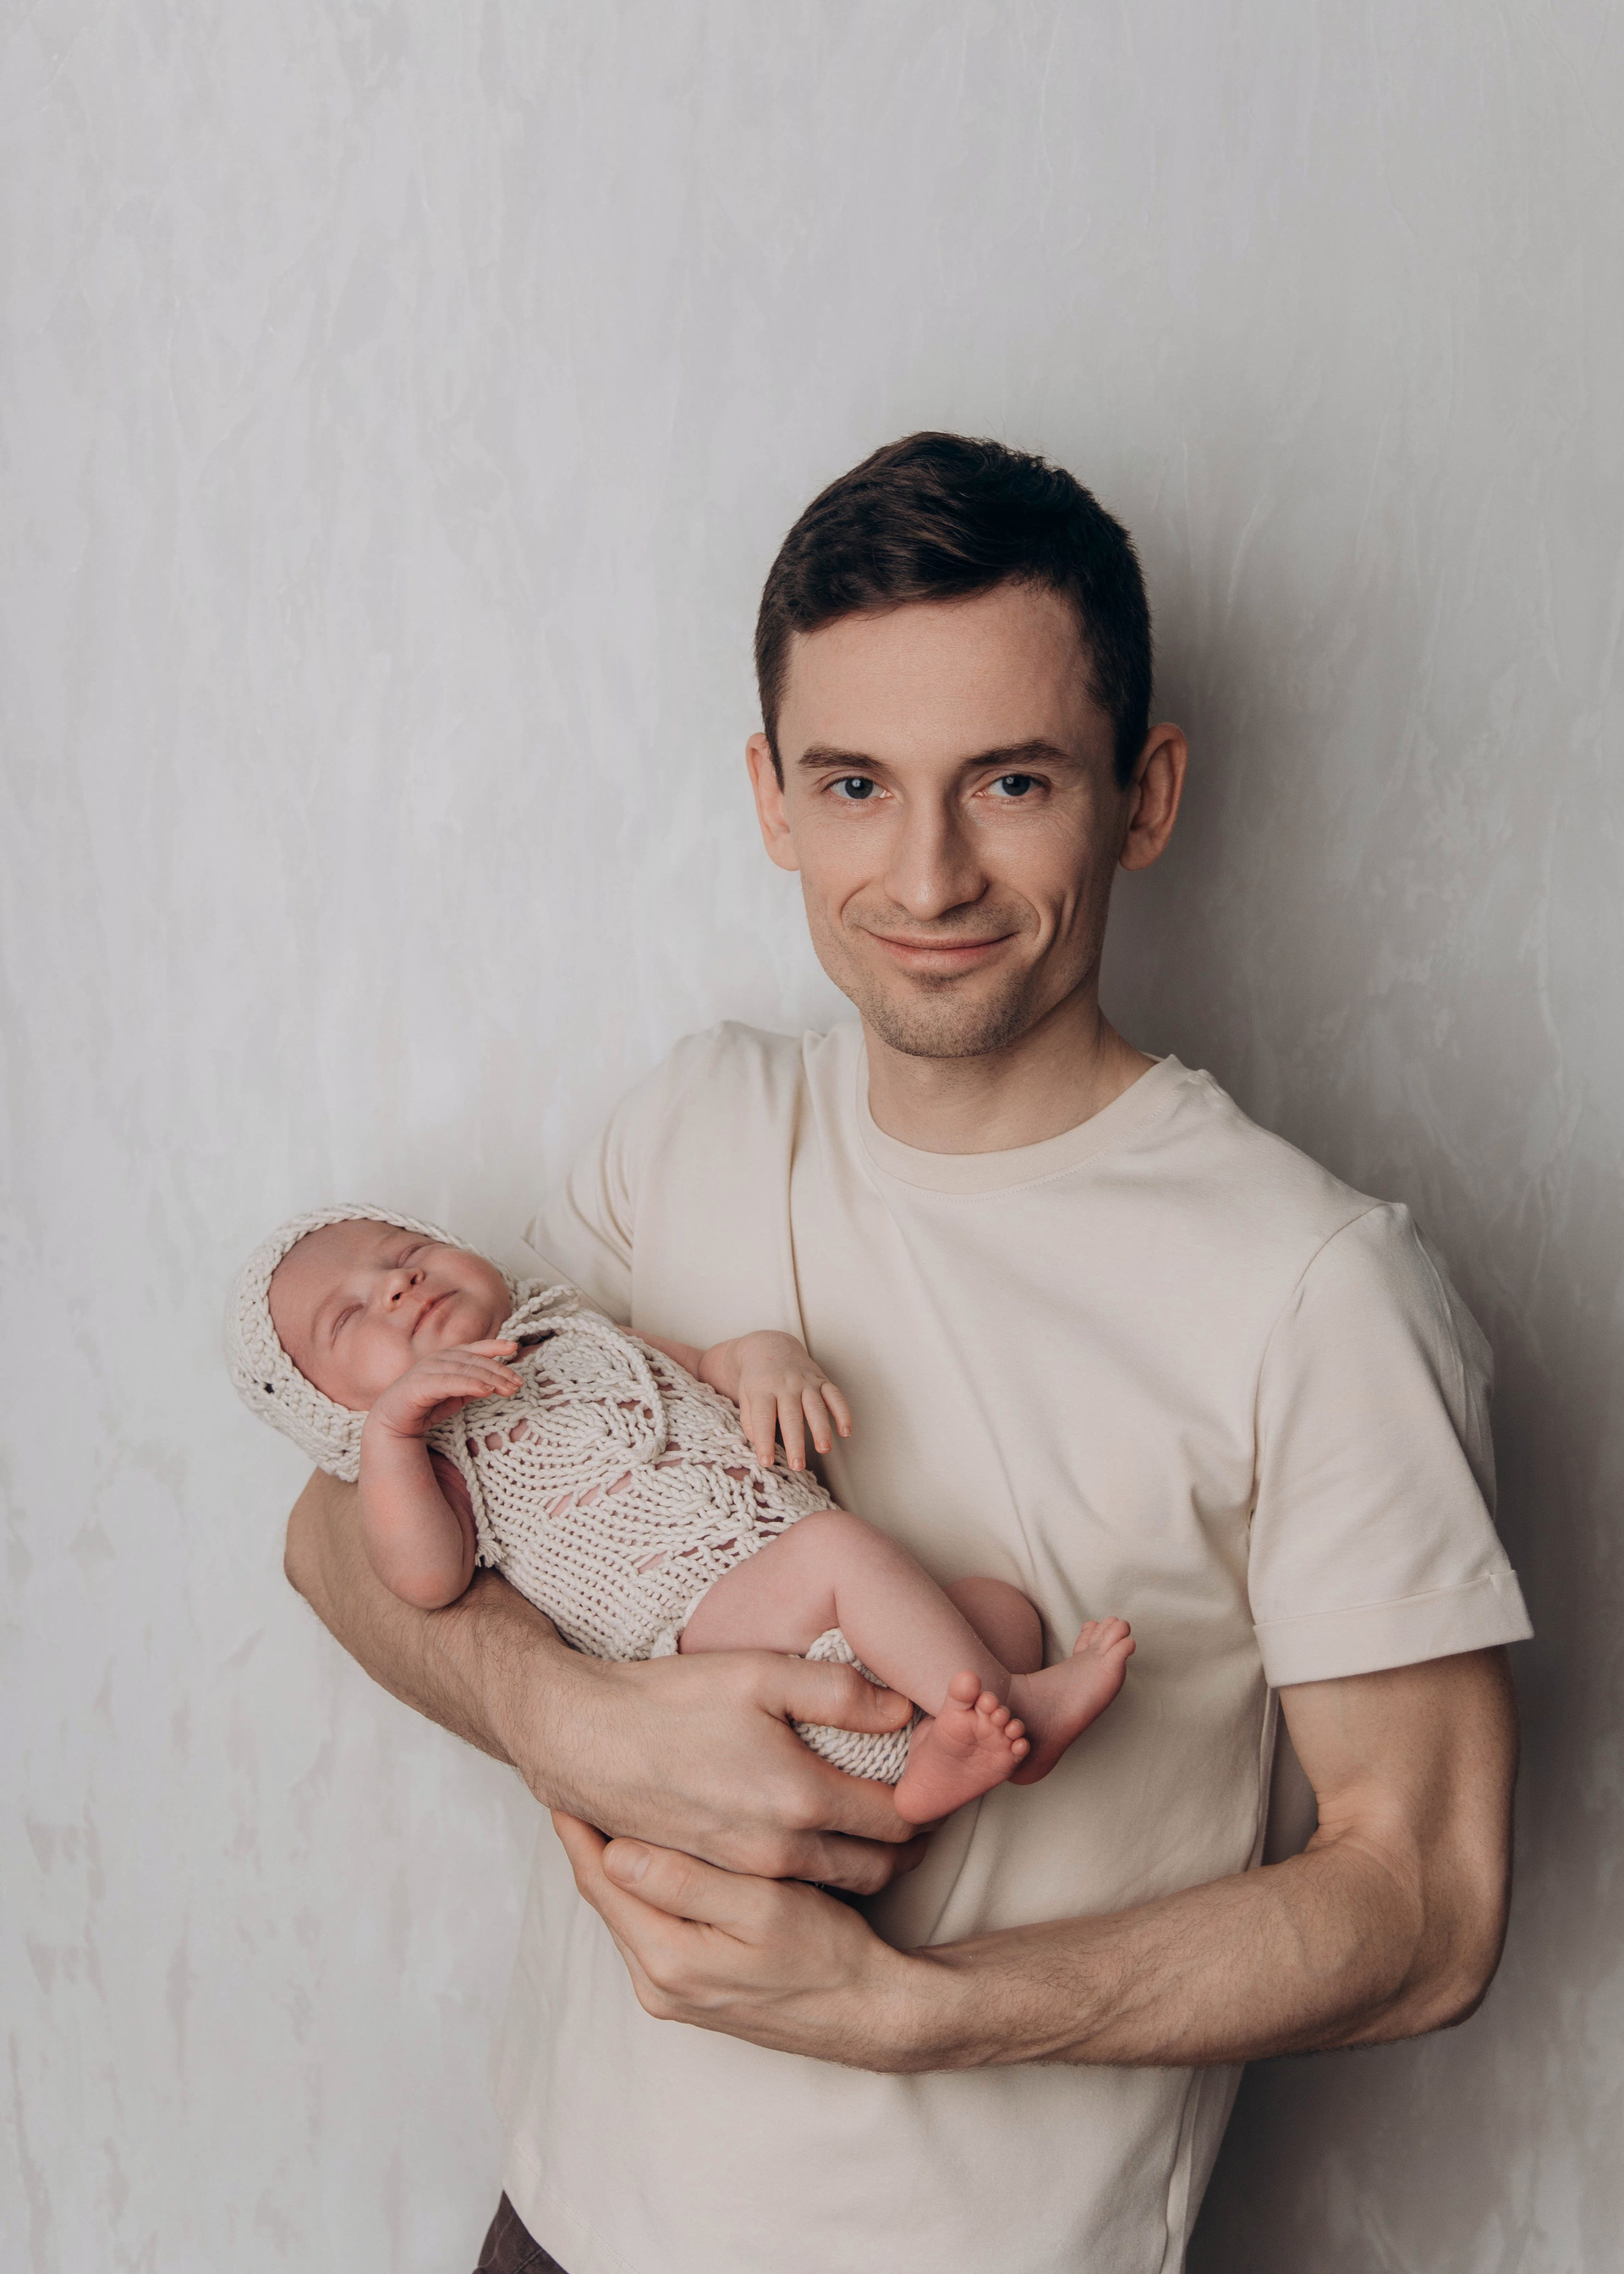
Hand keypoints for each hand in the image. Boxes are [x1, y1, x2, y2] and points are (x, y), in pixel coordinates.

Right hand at [366, 1339, 521, 1440]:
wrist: (392, 1422)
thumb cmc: (425, 1406)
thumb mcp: (456, 1395)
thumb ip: (473, 1385)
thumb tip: (496, 1381)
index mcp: (446, 1357)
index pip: (474, 1349)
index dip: (494, 1346)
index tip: (514, 1348)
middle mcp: (438, 1359)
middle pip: (474, 1361)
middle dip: (499, 1370)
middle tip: (519, 1382)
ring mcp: (427, 1370)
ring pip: (465, 1370)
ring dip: (490, 1378)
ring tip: (509, 1388)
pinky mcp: (420, 1384)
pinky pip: (450, 1382)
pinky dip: (470, 1384)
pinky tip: (486, 1390)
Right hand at [495, 1647, 930, 1893]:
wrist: (583, 1741)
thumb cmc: (670, 1701)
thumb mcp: (759, 1674)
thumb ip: (840, 1692)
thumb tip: (906, 1707)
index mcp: (799, 1799)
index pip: (899, 1821)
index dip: (932, 1804)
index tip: (945, 1784)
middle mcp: (779, 1851)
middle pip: (877, 1866)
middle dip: (910, 1844)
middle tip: (927, 1814)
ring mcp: (747, 1874)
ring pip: (838, 1884)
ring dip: (871, 1862)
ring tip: (885, 1828)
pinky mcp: (719, 1880)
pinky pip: (794, 1889)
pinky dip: (823, 1872)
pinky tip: (822, 1837)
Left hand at [552, 1812, 933, 2070]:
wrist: (872, 2013)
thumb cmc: (828, 1955)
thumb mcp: (762, 1909)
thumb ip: (687, 1883)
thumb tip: (614, 1853)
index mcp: (667, 1961)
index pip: (601, 1881)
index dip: (579, 1827)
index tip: (563, 1779)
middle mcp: (657, 1985)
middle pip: (607, 1897)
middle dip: (591, 1840)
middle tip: (579, 1782)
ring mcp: (674, 1993)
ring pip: (629, 1912)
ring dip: (618, 1863)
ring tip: (609, 1807)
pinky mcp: (693, 1991)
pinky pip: (652, 1928)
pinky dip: (646, 1889)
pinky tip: (656, 1857)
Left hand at [715, 1331, 852, 1469]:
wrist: (770, 1346)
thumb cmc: (756, 1378)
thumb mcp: (745, 1395)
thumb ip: (750, 1420)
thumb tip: (759, 1444)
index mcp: (763, 1389)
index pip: (763, 1417)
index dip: (764, 1440)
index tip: (766, 1461)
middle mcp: (785, 1385)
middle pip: (791, 1416)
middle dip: (795, 1442)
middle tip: (797, 1465)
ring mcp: (805, 1381)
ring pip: (815, 1406)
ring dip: (821, 1428)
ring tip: (824, 1449)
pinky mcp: (821, 1379)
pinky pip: (835, 1395)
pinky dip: (842, 1412)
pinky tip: (846, 1431)